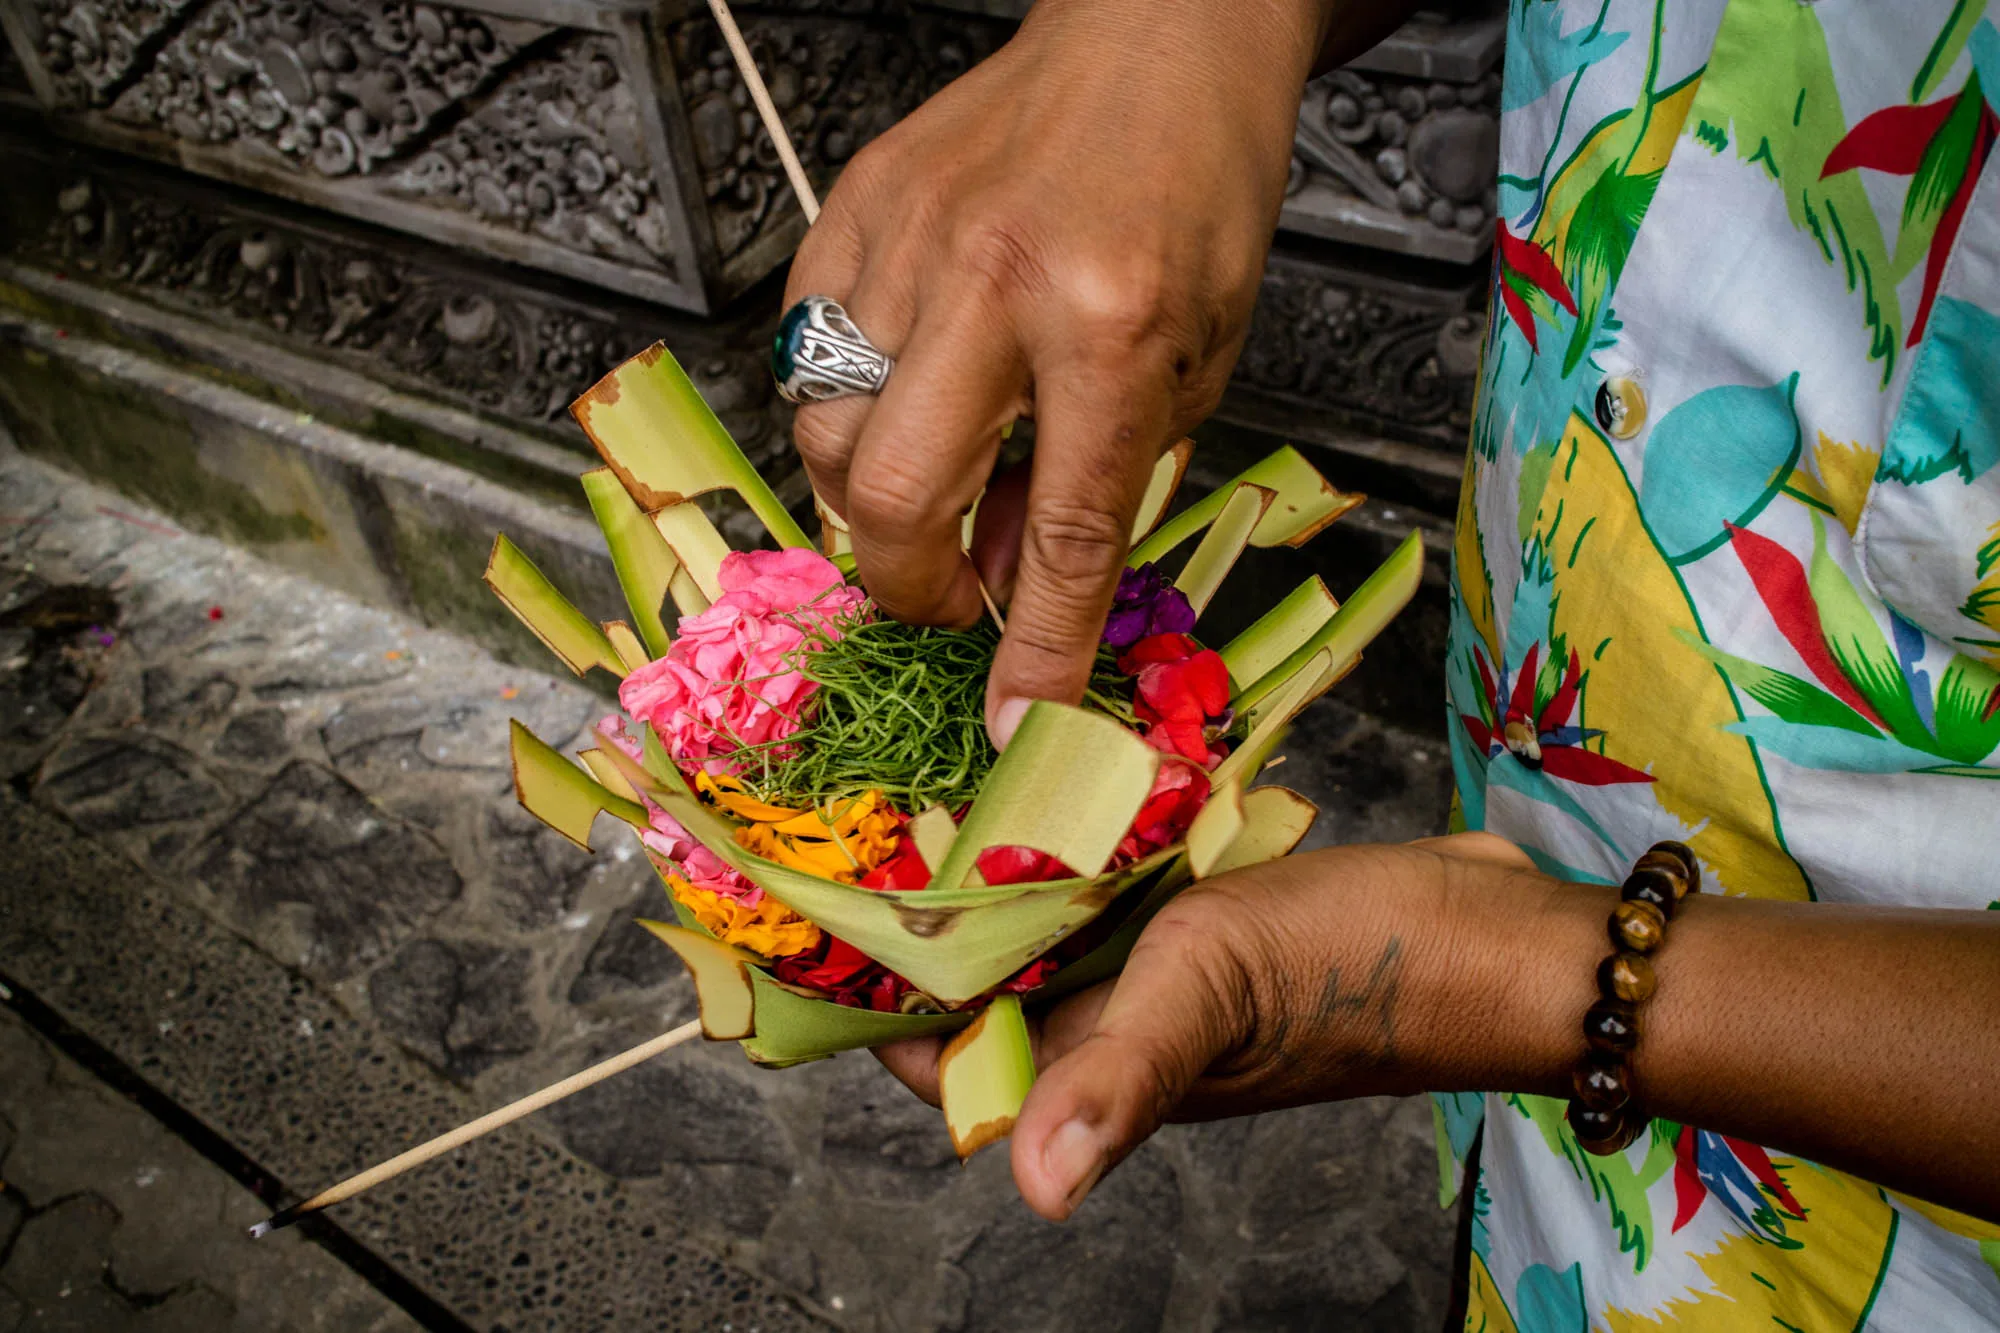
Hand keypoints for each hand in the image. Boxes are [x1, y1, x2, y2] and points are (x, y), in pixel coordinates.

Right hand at [784, 0, 1330, 743]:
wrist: (1159, 32)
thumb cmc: (1197, 188)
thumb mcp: (1200, 356)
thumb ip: (1103, 478)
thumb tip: (1006, 586)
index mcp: (1109, 321)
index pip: (1060, 533)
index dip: (1034, 649)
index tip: (1016, 722)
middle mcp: (995, 278)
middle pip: (894, 492)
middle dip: (911, 585)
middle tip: (948, 597)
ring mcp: (909, 235)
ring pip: (828, 429)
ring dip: (872, 499)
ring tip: (933, 487)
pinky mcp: (856, 204)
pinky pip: (805, 349)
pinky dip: (842, 405)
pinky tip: (899, 396)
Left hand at [875, 832, 1556, 1219]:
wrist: (1491, 935)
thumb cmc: (1359, 968)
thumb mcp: (1215, 996)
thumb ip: (1118, 1077)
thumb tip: (1035, 1191)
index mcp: (1095, 1060)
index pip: (944, 1052)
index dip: (875, 996)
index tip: (820, 904)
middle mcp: (1111, 1018)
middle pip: (981, 983)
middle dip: (924, 912)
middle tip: (869, 803)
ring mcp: (1154, 964)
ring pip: (1041, 922)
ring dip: (996, 862)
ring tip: (933, 772)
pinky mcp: (1196, 911)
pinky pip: (1107, 877)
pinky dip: (1073, 835)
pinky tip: (1048, 771)